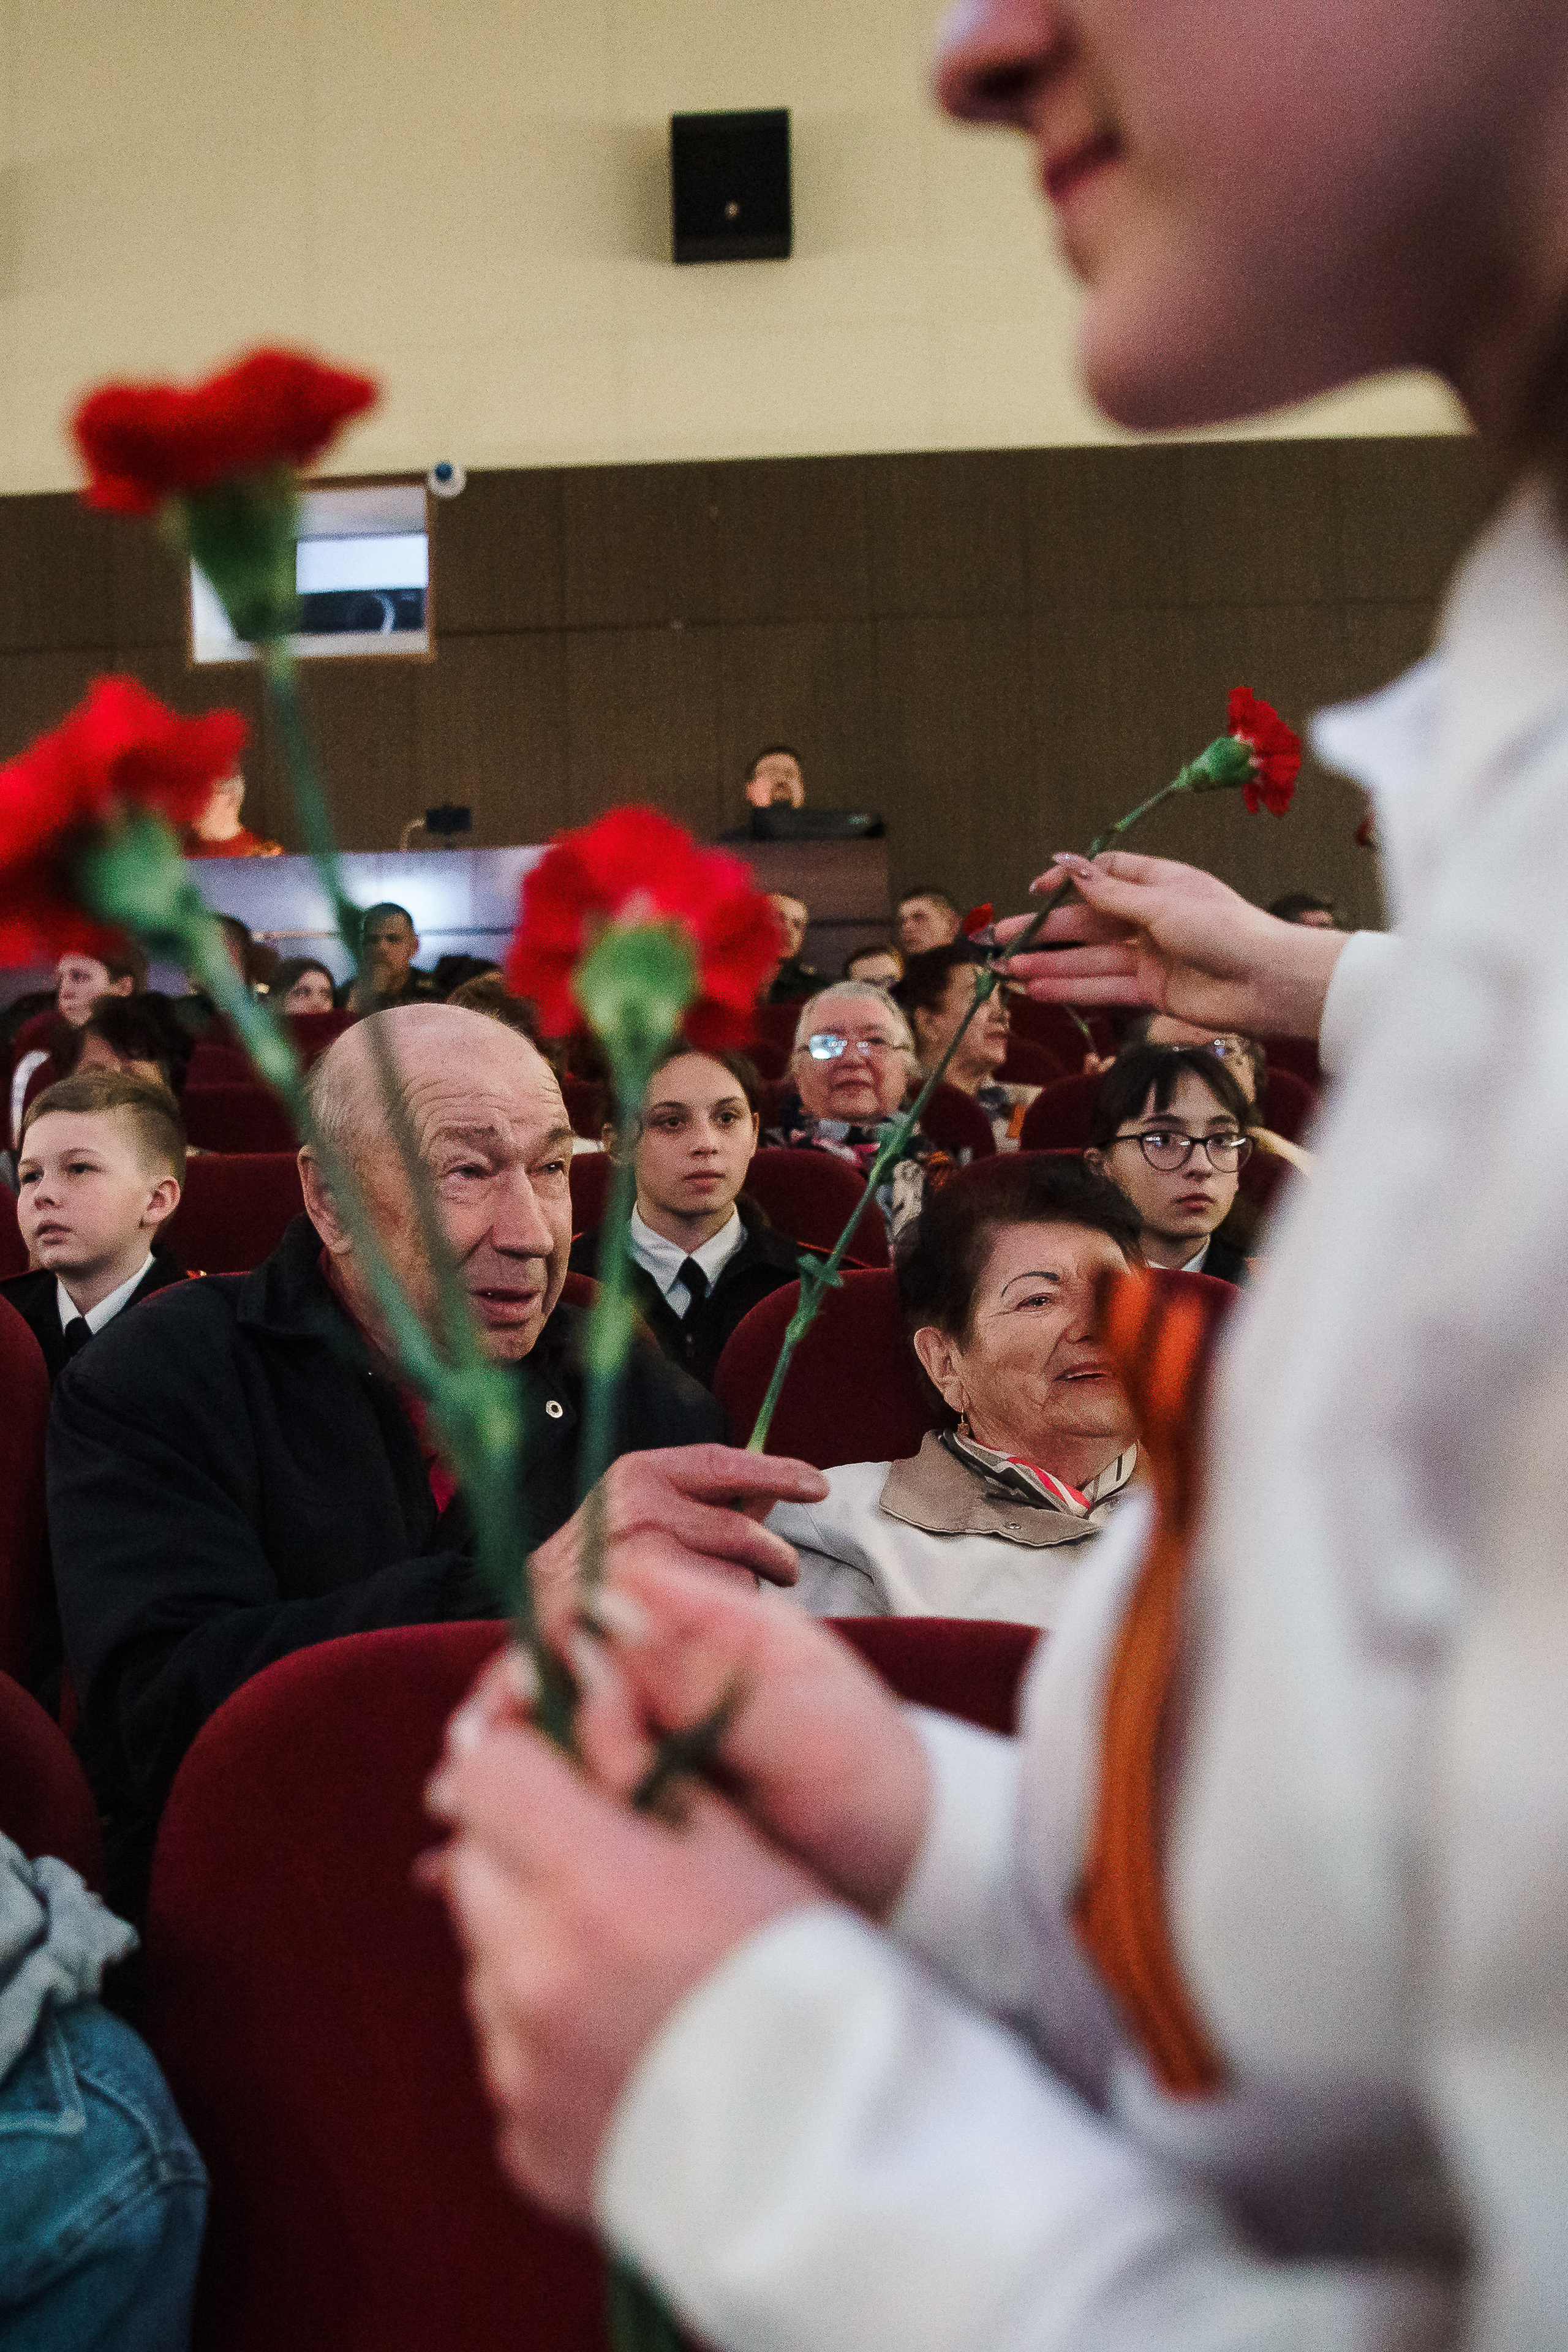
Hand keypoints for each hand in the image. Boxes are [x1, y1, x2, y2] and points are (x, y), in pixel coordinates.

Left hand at [424, 1718, 820, 2222]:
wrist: (844, 2155)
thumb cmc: (809, 1977)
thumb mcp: (741, 1846)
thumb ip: (641, 1764)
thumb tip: (580, 1679)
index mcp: (594, 1887)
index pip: (487, 1775)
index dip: (519, 1753)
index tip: (547, 1755)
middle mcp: (536, 1976)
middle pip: (473, 1865)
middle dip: (523, 1847)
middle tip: (604, 1864)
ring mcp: (521, 2067)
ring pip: (487, 1962)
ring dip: (536, 1946)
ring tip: (633, 1969)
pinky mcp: (525, 2140)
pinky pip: (510, 2056)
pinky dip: (551, 2039)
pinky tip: (631, 2042)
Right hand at [445, 1556, 932, 1921]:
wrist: (910, 1869)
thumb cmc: (868, 1775)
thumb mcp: (793, 1708)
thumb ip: (697, 1663)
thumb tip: (598, 1607)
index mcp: (699, 1628)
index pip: (587, 1610)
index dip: (541, 1653)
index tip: (518, 1701)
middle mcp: (662, 1679)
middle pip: (551, 1678)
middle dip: (503, 1720)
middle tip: (465, 1777)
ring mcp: (650, 1743)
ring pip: (546, 1744)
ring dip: (499, 1773)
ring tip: (455, 1822)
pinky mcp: (643, 1810)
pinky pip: (565, 1803)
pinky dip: (520, 1824)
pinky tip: (463, 1862)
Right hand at [529, 1444, 829, 1630]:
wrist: (541, 1609)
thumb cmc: (604, 1556)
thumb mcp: (647, 1508)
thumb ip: (709, 1499)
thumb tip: (775, 1490)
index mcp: (642, 1473)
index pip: (724, 1464)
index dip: (778, 1472)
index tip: (816, 1483)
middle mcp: (640, 1508)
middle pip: (740, 1532)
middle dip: (775, 1555)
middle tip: (788, 1569)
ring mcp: (640, 1559)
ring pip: (734, 1578)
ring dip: (740, 1594)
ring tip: (713, 1601)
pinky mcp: (647, 1608)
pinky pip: (713, 1618)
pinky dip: (718, 1624)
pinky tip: (695, 1623)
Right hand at [995, 851, 1346, 1040]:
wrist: (1268, 981)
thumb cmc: (1224, 930)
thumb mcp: (1162, 903)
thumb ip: (1110, 893)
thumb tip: (1068, 866)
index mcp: (1159, 883)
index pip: (1104, 875)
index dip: (1069, 882)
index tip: (1036, 891)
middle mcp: (1151, 917)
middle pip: (1087, 922)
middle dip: (1043, 932)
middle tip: (998, 941)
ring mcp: (1150, 956)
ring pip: (1089, 959)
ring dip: (1048, 965)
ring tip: (1006, 972)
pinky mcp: (1153, 991)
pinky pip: (1104, 988)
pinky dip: (1072, 989)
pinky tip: (1038, 991)